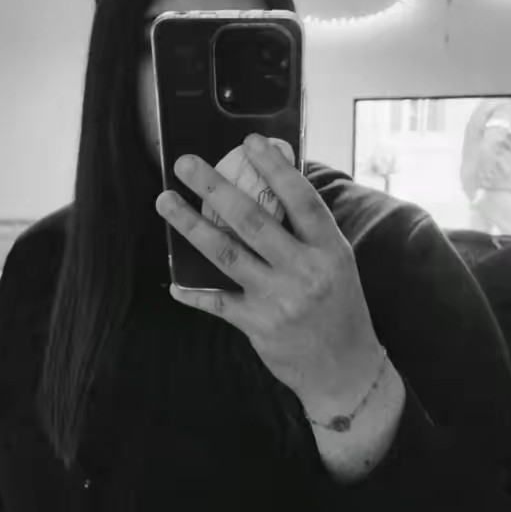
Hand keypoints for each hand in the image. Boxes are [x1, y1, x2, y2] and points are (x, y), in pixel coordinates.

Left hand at [155, 134, 384, 413]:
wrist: (345, 369)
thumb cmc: (341, 309)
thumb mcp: (338, 263)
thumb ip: (310, 231)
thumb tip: (275, 186)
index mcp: (330, 250)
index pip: (302, 200)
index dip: (275, 169)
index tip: (249, 142)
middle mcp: (305, 271)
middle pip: (253, 221)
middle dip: (215, 187)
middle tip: (185, 164)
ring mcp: (279, 299)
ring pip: (227, 254)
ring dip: (191, 226)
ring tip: (166, 202)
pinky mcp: (258, 326)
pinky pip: (218, 303)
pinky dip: (193, 292)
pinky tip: (174, 282)